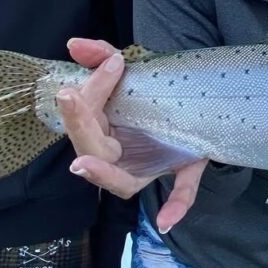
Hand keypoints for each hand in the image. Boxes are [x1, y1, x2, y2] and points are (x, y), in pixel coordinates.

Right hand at [59, 38, 208, 233]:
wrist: (196, 96)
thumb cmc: (153, 89)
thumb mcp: (129, 69)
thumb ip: (101, 56)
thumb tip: (75, 45)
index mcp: (105, 133)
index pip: (84, 124)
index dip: (81, 104)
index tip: (89, 76)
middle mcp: (122, 156)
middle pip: (94, 151)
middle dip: (81, 125)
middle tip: (71, 95)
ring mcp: (149, 167)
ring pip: (124, 182)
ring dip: (104, 175)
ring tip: (82, 165)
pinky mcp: (183, 169)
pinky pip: (179, 194)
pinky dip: (174, 207)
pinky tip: (166, 222)